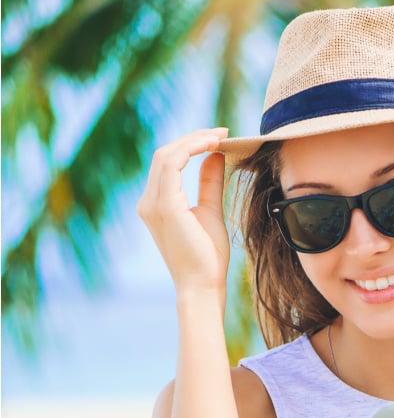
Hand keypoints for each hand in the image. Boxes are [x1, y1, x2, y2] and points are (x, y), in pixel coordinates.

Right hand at [137, 128, 230, 296]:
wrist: (203, 285)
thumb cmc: (207, 256)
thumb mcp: (210, 211)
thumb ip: (209, 183)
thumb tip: (216, 156)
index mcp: (157, 203)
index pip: (168, 163)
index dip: (191, 145)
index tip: (219, 137)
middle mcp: (148, 202)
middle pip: (165, 155)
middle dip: (193, 138)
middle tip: (222, 131)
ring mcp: (152, 204)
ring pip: (166, 156)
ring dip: (193, 141)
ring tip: (219, 136)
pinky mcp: (164, 206)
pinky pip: (171, 166)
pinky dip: (190, 150)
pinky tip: (212, 146)